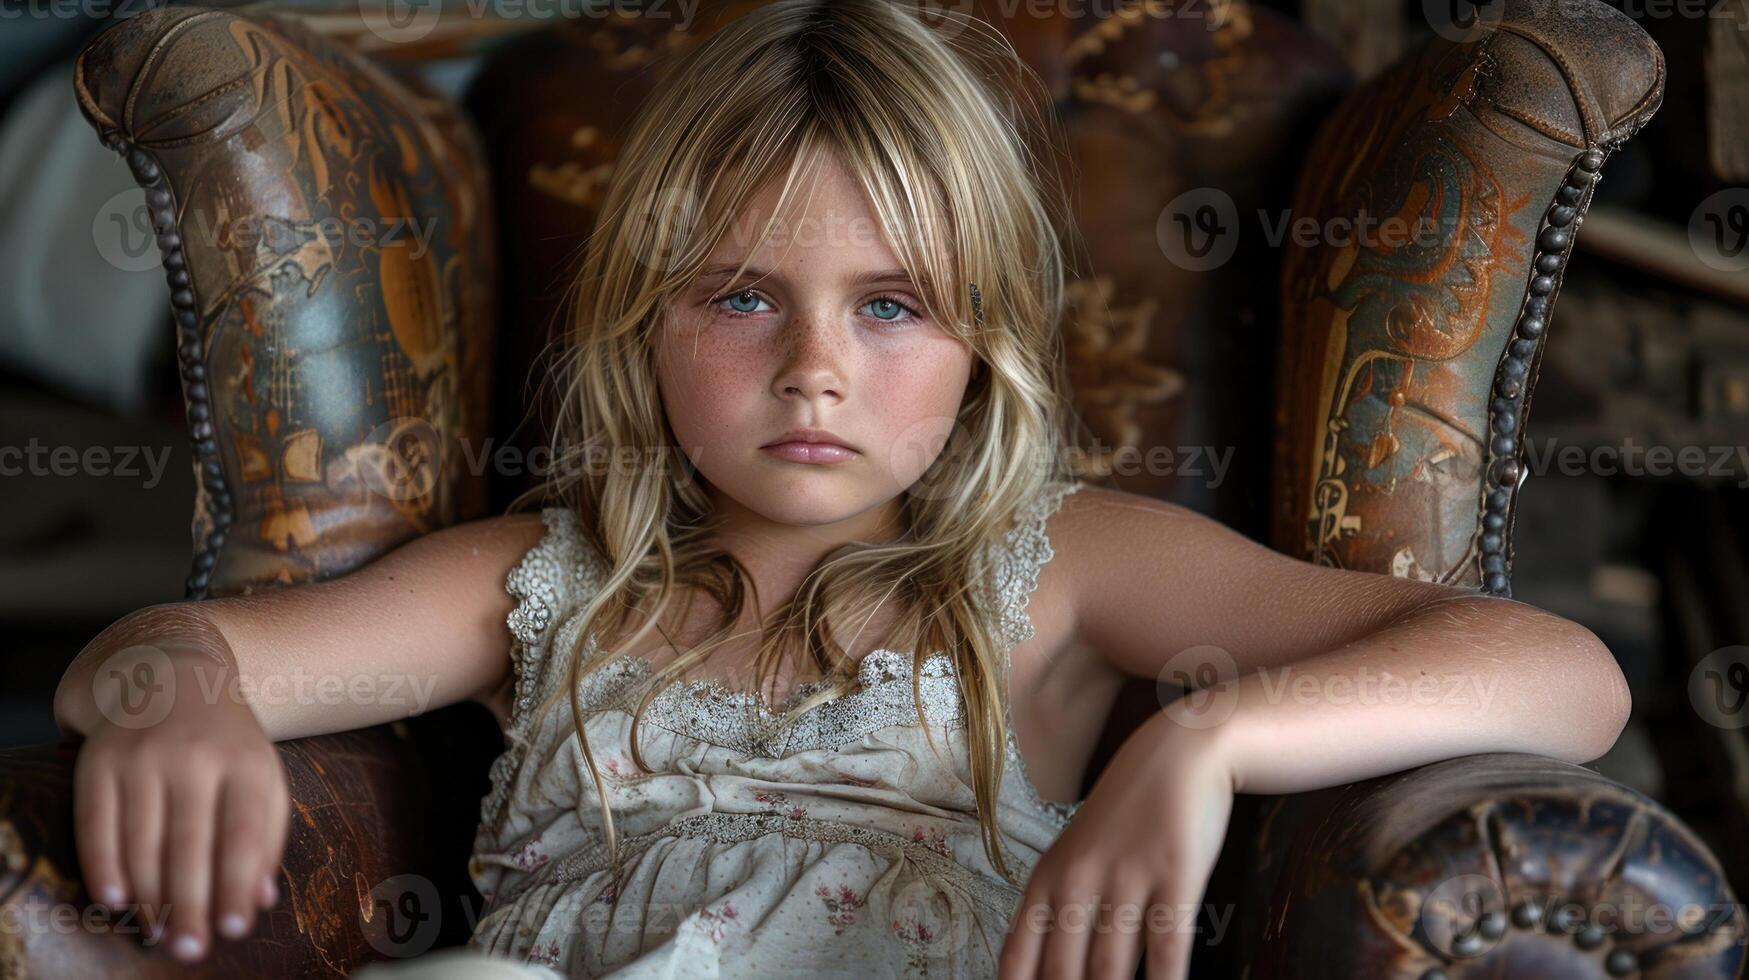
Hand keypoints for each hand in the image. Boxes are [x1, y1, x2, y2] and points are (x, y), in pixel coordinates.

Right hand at [69, 628, 288, 963]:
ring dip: (149, 896)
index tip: (234, 929)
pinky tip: (115, 901)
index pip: (243, 832)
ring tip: (160, 932)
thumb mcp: (262, 779)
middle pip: (189, 845)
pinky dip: (103, 867)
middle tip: (190, 950)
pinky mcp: (97, 761)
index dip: (237, 883)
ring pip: (141, 841)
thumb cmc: (228, 746)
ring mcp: (141, 756)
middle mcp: (194, 756)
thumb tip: (260, 899)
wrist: (173, 679)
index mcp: (246, 762)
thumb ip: (266, 838)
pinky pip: (95, 824)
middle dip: (190, 905)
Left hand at [997, 715, 1236, 979]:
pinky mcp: (1175, 877)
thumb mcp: (1078, 855)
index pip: (1019, 960)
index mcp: (1047, 880)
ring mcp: (1126, 879)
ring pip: (1112, 971)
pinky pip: (1166, 949)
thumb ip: (1062, 912)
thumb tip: (1050, 974)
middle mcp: (1078, 882)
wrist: (1180, 753)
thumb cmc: (1126, 814)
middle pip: (1065, 975)